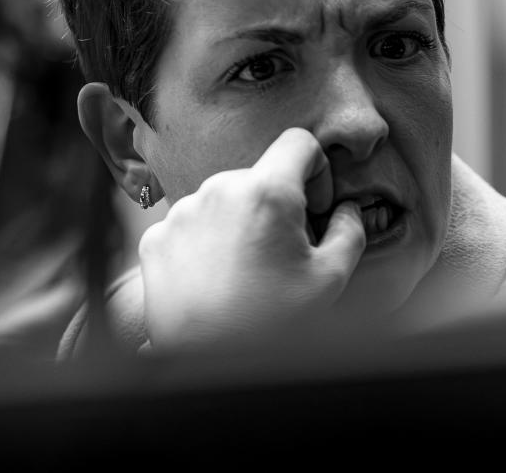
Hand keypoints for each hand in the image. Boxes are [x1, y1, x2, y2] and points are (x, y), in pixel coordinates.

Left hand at [138, 128, 365, 351]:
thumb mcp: (330, 279)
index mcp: (268, 191)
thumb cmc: (271, 322)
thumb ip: (349, 231)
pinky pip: (191, 223)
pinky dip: (207, 242)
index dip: (316, 168)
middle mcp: (219, 189)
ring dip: (241, 222)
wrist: (204, 365)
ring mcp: (182, 212)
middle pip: (260, 175)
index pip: (299, 141)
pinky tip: (217, 279)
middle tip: (282, 252)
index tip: (315, 205)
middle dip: (276, 204)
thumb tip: (346, 210)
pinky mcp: (156, 237)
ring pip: (224, 199)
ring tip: (247, 270)